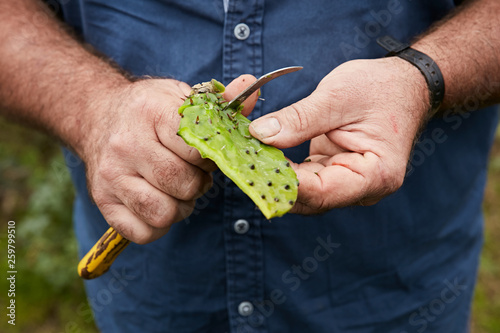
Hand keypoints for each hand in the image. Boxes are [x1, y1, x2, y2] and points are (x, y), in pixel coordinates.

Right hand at [79, 75, 257, 243]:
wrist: (98, 115)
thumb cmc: (148, 110)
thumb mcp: (180, 95)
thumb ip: (220, 100)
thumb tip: (251, 86)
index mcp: (151, 112)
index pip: (197, 148)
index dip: (211, 157)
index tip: (206, 155)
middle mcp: (126, 144)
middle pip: (183, 185)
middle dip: (198, 185)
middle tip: (193, 175)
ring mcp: (111, 175)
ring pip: (163, 213)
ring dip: (179, 208)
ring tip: (175, 191)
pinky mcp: (103, 200)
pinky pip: (143, 232)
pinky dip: (158, 226)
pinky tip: (158, 204)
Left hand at [249, 58, 429, 213]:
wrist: (403, 86)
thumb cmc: (380, 88)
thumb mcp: (338, 96)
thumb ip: (299, 119)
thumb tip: (260, 135)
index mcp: (375, 175)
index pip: (321, 193)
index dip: (283, 183)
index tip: (250, 167)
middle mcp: (362, 189)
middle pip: (309, 200)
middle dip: (273, 182)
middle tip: (239, 161)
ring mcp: (347, 183)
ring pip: (302, 193)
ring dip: (274, 176)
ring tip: (245, 156)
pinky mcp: (334, 173)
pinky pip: (304, 179)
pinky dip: (282, 167)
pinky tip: (261, 153)